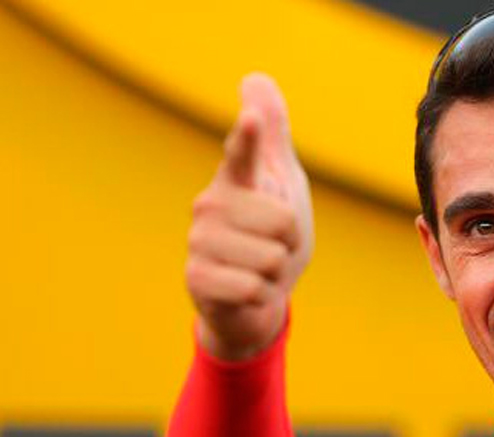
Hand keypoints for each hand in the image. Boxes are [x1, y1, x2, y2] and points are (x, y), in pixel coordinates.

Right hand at [185, 73, 313, 359]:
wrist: (249, 298)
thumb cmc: (267, 234)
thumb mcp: (280, 183)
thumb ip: (272, 134)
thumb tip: (255, 76)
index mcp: (236, 180)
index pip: (244, 152)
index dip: (250, 138)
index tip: (253, 121)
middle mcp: (210, 205)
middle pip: (284, 222)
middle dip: (290, 243)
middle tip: (273, 246)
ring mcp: (200, 242)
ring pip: (272, 257)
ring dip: (276, 272)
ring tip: (259, 270)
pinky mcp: (197, 279)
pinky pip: (255, 287)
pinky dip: (261, 296)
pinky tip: (245, 292)